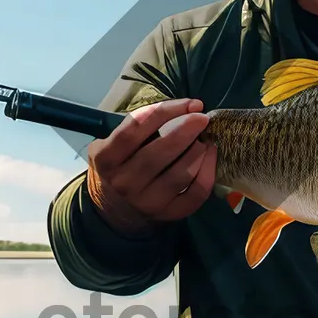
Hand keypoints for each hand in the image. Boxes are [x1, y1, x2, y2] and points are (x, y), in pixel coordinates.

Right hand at [86, 97, 217, 234]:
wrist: (115, 209)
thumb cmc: (119, 166)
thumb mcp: (111, 145)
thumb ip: (135, 127)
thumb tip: (181, 109)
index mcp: (107, 159)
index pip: (135, 129)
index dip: (165, 111)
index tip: (189, 103)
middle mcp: (124, 182)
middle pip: (160, 152)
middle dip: (187, 130)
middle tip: (203, 117)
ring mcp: (147, 202)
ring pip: (181, 174)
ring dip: (199, 151)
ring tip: (205, 137)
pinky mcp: (168, 215)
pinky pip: (196, 193)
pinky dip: (208, 172)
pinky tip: (210, 155)